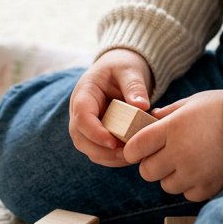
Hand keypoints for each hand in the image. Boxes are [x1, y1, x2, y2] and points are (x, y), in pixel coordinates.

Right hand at [69, 48, 155, 166]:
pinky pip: (100, 150)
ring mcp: (86, 125)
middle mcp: (80, 112)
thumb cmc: (122, 66)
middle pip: (81, 138)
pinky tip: (131, 155)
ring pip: (89, 149)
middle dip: (102, 150)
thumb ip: (134, 86)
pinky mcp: (96, 133)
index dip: (95, 133)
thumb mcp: (129, 70)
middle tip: (127, 154)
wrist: (119, 68)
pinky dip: (113, 157)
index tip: (113, 142)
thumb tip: (142, 106)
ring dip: (108, 157)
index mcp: (84, 94)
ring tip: (132, 156)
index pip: (82, 117)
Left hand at [122, 89, 222, 202]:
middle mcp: (179, 153)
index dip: (133, 149)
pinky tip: (200, 170)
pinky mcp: (208, 187)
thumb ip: (167, 113)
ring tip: (186, 161)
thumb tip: (148, 120)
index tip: (139, 148)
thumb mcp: (191, 102)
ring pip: (166, 185)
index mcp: (172, 129)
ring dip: (171, 176)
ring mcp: (194, 173)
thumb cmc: (221, 108)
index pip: (135, 148)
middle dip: (152, 163)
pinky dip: (190, 186)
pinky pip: (187, 194)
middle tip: (164, 154)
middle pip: (147, 172)